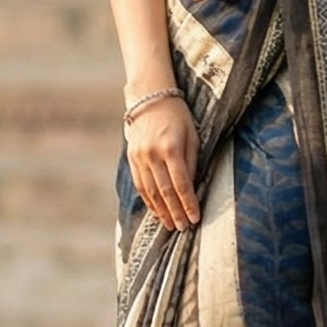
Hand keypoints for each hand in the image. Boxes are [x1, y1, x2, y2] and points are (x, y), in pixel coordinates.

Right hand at [126, 93, 199, 231]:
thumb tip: (191, 189)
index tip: (195, 218)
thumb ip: (192, 163)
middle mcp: (152, 154)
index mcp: (170, 148)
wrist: (150, 97)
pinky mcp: (131, 158)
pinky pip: (140, 185)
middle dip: (175, 212)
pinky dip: (149, 201)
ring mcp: (139, 157)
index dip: (188, 204)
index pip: (181, 184)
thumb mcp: (192, 136)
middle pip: (165, 191)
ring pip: (150, 192)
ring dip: (162, 211)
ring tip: (171, 225)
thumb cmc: (178, 116)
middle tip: (183, 228)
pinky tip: (157, 211)